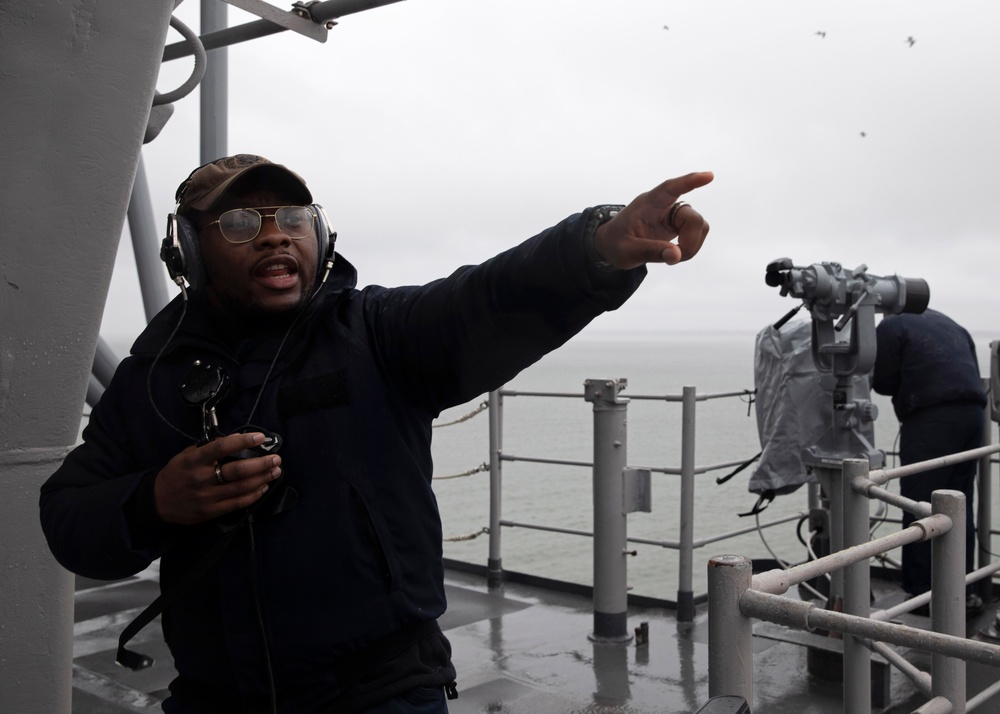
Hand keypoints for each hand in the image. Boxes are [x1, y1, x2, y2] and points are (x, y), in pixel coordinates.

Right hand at [153, 432, 281, 524]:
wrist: (157, 502)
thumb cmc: (176, 474)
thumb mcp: (187, 455)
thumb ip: (208, 448)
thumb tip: (234, 440)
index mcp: (194, 460)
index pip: (221, 447)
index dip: (243, 441)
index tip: (260, 437)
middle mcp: (202, 478)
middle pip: (238, 470)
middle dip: (261, 464)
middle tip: (276, 458)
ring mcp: (207, 496)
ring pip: (241, 487)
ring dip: (263, 478)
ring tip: (275, 471)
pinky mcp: (211, 511)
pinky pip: (238, 503)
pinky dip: (254, 495)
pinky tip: (263, 487)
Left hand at [592, 171, 712, 269]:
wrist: (612, 244)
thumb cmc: (616, 243)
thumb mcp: (627, 251)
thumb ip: (650, 252)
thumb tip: (676, 255)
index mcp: (647, 204)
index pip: (669, 188)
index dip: (689, 182)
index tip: (708, 176)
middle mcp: (664, 205)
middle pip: (692, 217)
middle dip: (690, 240)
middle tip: (675, 257)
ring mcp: (673, 214)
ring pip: (699, 225)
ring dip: (691, 245)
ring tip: (671, 257)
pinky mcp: (679, 224)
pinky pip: (697, 233)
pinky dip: (690, 247)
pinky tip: (674, 253)